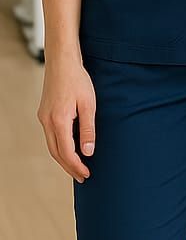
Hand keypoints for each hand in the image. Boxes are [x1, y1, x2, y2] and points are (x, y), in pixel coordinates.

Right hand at [38, 55, 96, 182]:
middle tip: (82, 177)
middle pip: (56, 153)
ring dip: (63, 158)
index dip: (76, 166)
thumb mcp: (89, 104)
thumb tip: (88, 152)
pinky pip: (51, 136)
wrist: (62, 61)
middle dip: (69, 167)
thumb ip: (88, 130)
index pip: (66, 152)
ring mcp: (43, 117)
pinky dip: (59, 147)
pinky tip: (69, 149)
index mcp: (58, 120)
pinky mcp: (44, 113)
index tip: (87, 174)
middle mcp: (47, 121)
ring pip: (51, 145)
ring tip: (77, 167)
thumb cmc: (77, 79)